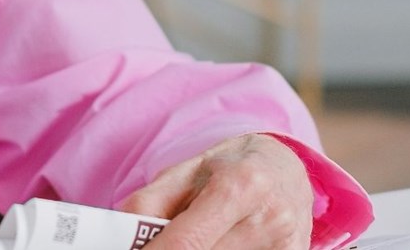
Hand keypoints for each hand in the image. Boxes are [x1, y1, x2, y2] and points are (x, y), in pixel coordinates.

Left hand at [118, 133, 312, 249]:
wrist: (286, 167)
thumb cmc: (228, 168)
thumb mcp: (184, 172)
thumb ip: (150, 204)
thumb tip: (123, 240)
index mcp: (238, 185)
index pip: (185, 243)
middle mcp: (269, 217)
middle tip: (161, 243)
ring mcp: (286, 244)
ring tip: (200, 236)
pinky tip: (221, 243)